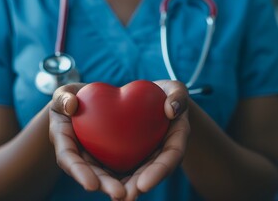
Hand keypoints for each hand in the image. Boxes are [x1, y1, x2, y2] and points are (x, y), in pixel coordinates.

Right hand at [49, 83, 125, 199]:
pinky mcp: (109, 154)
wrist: (85, 102)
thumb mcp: (64, 94)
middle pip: (90, 173)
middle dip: (104, 184)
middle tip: (120, 194)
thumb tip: (70, 106)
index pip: (68, 158)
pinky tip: (144, 181)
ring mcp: (94, 156)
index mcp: (63, 140)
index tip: (91, 185)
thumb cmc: (71, 98)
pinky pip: (119, 164)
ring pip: (106, 173)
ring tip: (133, 194)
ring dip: (119, 184)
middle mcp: (78, 153)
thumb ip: (63, 98)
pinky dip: (130, 173)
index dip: (79, 172)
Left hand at [122, 80, 189, 200]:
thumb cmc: (165, 92)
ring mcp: (148, 154)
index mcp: (177, 136)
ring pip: (136, 173)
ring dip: (124, 185)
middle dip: (138, 185)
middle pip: (153, 171)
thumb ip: (178, 95)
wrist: (151, 98)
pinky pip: (123, 164)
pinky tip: (99, 181)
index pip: (172, 155)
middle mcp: (163, 150)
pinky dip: (113, 172)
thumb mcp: (175, 88)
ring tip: (112, 195)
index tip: (144, 184)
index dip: (159, 171)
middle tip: (124, 196)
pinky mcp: (132, 152)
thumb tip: (171, 110)